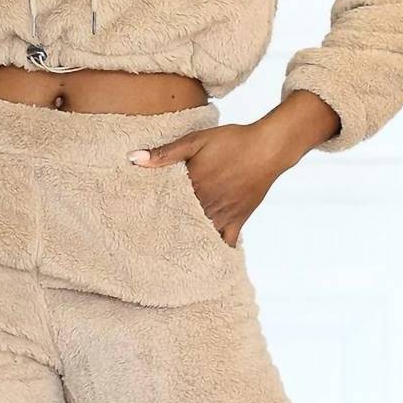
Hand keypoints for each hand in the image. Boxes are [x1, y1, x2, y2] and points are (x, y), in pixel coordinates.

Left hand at [128, 91, 339, 245]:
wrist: (268, 147)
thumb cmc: (233, 141)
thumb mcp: (196, 140)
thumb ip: (165, 153)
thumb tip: (133, 158)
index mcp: (193, 187)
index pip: (166, 208)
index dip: (151, 218)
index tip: (135, 228)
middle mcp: (206, 206)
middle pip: (181, 226)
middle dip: (165, 235)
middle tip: (146, 249)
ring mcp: (224, 215)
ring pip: (200, 236)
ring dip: (187, 245)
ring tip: (168, 259)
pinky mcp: (239, 219)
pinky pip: (227, 242)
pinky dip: (218, 251)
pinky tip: (207, 263)